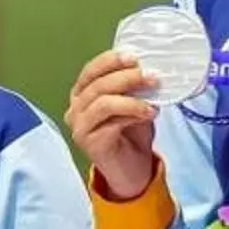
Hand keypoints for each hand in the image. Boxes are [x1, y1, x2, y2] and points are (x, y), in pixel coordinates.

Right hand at [64, 51, 159, 198]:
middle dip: (127, 77)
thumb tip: (148, 68)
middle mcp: (75, 109)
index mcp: (82, 95)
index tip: (134, 57)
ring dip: (131, 98)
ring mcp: (79, 127)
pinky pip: (111, 122)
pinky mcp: (89, 143)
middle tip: (152, 76)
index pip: (90, 71)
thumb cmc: (131, 135)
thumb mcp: (133, 103)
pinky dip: (132, 115)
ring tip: (153, 99)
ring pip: (102, 102)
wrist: (132, 171)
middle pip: (97, 85)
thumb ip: (134, 87)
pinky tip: (148, 114)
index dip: (110, 61)